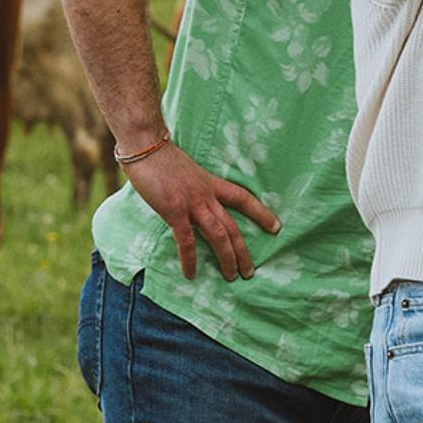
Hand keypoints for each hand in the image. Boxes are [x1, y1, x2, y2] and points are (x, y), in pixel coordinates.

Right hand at [123, 141, 280, 279]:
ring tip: (231, 277)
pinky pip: (186, 241)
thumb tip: (193, 203)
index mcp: (211, 183)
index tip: (276, 227)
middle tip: (250, 272)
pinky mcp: (175, 211)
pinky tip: (191, 274)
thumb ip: (194, 188)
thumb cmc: (161, 158)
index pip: (243, 198)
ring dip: (227, 258)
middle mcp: (207, 195)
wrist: (146, 146)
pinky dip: (190, 260)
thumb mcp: (187, 172)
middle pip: (233, 226)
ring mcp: (192, 203)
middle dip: (243, 251)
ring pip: (218, 235)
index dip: (261, 213)